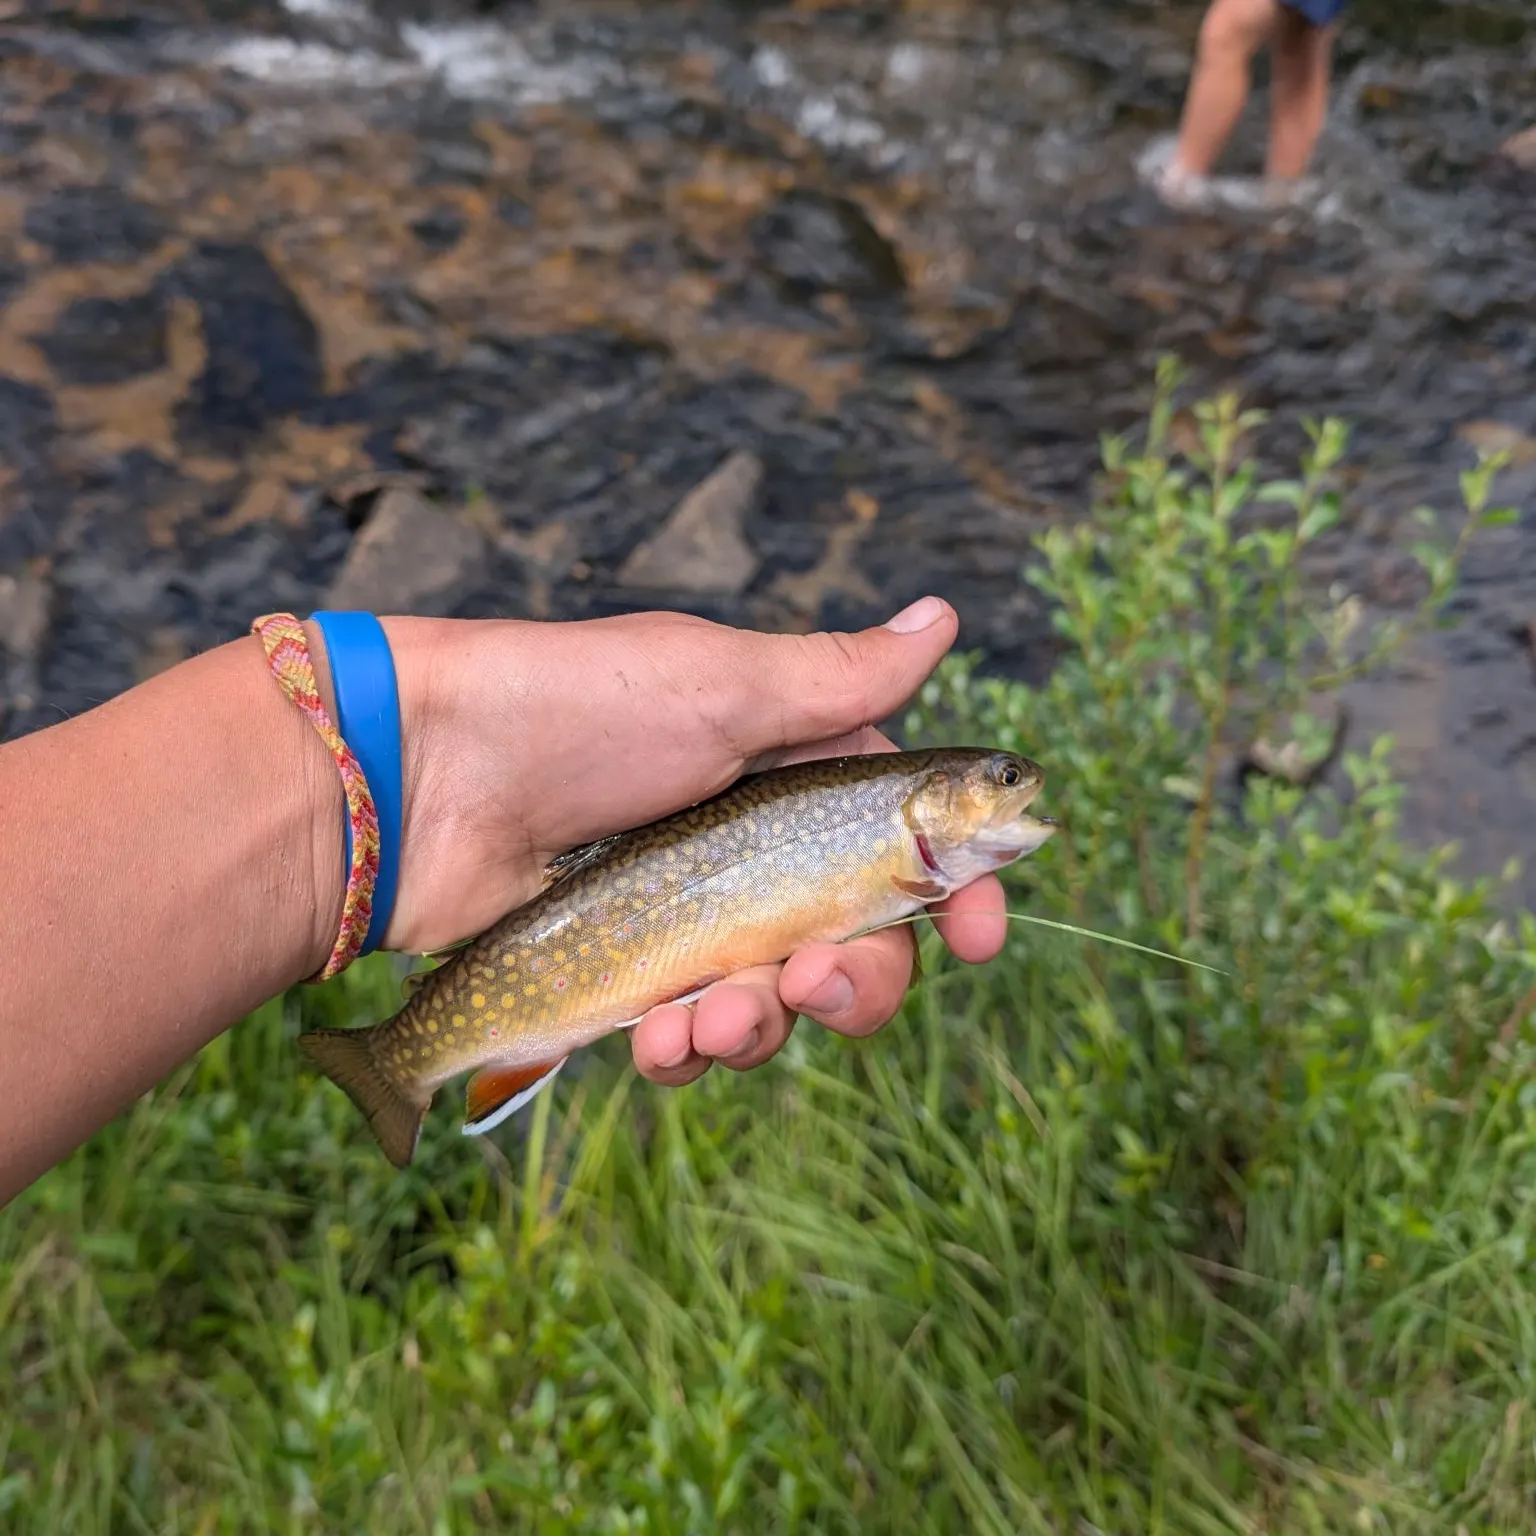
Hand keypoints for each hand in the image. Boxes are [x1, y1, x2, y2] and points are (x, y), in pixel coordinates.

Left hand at [378, 597, 1006, 1085]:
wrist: (418, 783)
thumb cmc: (575, 712)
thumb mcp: (719, 683)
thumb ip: (841, 678)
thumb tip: (943, 614)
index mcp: (789, 778)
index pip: (905, 847)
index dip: (958, 897)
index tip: (986, 937)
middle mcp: (750, 856)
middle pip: (858, 947)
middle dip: (860, 983)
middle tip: (824, 980)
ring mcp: (689, 924)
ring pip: (779, 1008)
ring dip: (767, 1026)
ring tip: (712, 1016)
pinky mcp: (627, 983)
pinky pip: (694, 1042)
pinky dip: (690, 1050)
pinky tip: (660, 1034)